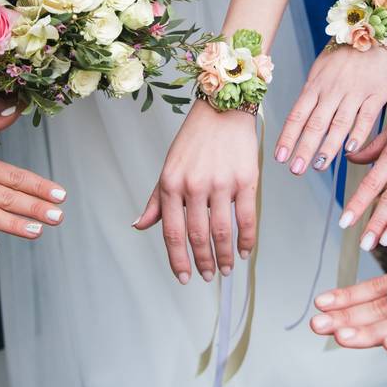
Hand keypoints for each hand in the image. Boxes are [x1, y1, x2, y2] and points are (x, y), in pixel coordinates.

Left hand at [135, 100, 258, 282]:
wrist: (223, 109)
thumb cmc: (194, 139)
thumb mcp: (169, 167)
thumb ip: (157, 200)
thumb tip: (139, 226)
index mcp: (171, 184)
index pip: (172, 232)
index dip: (177, 260)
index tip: (183, 277)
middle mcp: (194, 185)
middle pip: (198, 236)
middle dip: (203, 263)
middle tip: (208, 276)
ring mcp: (221, 183)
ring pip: (222, 232)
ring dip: (224, 257)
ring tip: (226, 269)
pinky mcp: (245, 179)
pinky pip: (246, 218)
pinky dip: (246, 240)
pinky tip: (244, 251)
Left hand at [276, 45, 386, 174]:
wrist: (374, 33)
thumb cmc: (343, 55)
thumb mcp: (319, 70)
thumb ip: (311, 95)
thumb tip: (299, 121)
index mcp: (315, 85)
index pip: (297, 115)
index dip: (288, 137)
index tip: (280, 157)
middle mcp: (332, 90)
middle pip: (315, 124)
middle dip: (304, 149)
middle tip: (295, 170)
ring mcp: (354, 92)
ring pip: (339, 123)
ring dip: (328, 147)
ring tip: (318, 166)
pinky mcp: (377, 94)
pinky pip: (366, 117)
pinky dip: (358, 134)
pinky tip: (350, 150)